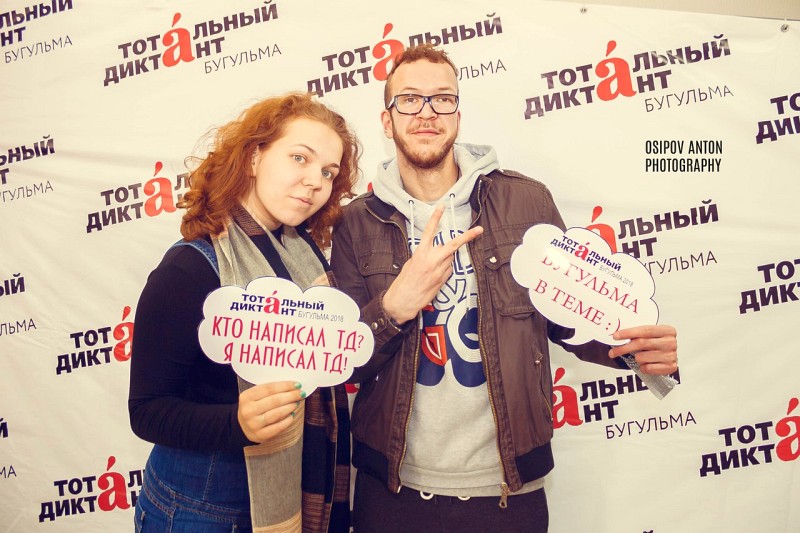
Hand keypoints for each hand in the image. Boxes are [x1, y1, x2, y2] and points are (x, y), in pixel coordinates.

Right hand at [237, 381, 303, 442]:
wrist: (242, 426)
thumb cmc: (254, 407)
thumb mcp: (255, 396)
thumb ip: (270, 391)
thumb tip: (293, 387)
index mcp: (246, 397)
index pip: (269, 388)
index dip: (285, 385)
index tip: (297, 384)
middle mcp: (248, 410)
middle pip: (274, 400)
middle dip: (291, 395)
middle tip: (301, 393)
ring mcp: (253, 424)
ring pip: (276, 413)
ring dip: (290, 407)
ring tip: (297, 402)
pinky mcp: (260, 435)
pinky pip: (277, 427)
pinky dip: (287, 421)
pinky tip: (292, 415)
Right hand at [383, 204, 482, 323]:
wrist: (404, 300)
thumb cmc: (405, 282)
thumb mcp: (411, 263)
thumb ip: (423, 254)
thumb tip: (434, 251)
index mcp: (420, 253)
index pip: (429, 231)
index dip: (435, 218)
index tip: (441, 207)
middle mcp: (432, 260)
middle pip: (454, 245)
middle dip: (468, 237)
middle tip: (479, 230)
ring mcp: (440, 270)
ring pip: (451, 258)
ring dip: (447, 257)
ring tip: (434, 266)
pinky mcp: (444, 279)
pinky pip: (449, 269)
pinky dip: (445, 269)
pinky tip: (435, 275)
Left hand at [608, 324, 677, 374]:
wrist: (667, 356)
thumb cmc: (656, 344)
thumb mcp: (650, 335)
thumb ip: (637, 334)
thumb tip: (617, 335)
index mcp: (667, 330)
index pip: (645, 330)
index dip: (628, 333)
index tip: (616, 336)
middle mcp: (670, 342)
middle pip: (641, 343)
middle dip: (624, 348)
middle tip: (613, 351)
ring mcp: (671, 355)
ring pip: (642, 357)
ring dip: (636, 358)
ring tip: (640, 357)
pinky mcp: (670, 367)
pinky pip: (647, 368)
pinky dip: (643, 367)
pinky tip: (646, 363)